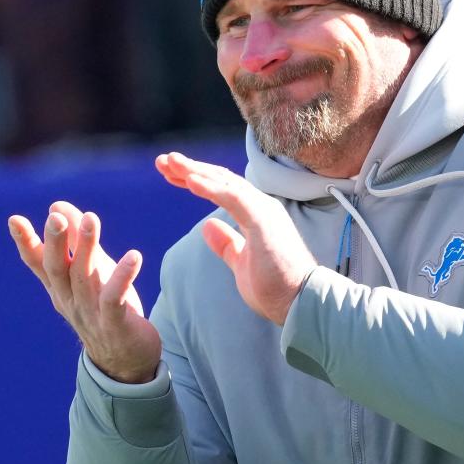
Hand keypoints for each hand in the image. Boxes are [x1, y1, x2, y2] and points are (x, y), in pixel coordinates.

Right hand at [8, 201, 160, 382]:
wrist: (124, 362)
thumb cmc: (105, 308)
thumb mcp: (89, 273)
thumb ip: (74, 242)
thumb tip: (57, 206)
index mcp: (59, 288)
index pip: (38, 263)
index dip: (26, 242)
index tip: (14, 219)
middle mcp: (70, 300)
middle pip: (58, 268)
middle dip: (55, 241)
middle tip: (54, 216)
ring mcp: (90, 313)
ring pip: (85, 277)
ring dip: (87, 247)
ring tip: (91, 219)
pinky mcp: (114, 324)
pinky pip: (115, 298)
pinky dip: (122, 277)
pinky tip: (134, 256)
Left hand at [156, 152, 316, 325]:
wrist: (301, 303)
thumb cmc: (276, 287)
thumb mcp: (241, 263)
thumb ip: (227, 244)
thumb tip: (208, 226)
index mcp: (256, 215)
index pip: (223, 189)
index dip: (196, 180)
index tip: (171, 176)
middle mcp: (261, 206)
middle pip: (221, 180)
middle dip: (190, 169)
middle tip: (162, 160)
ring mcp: (264, 211)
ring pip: (225, 182)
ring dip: (196, 171)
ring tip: (170, 162)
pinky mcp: (263, 220)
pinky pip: (233, 198)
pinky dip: (211, 187)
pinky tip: (190, 180)